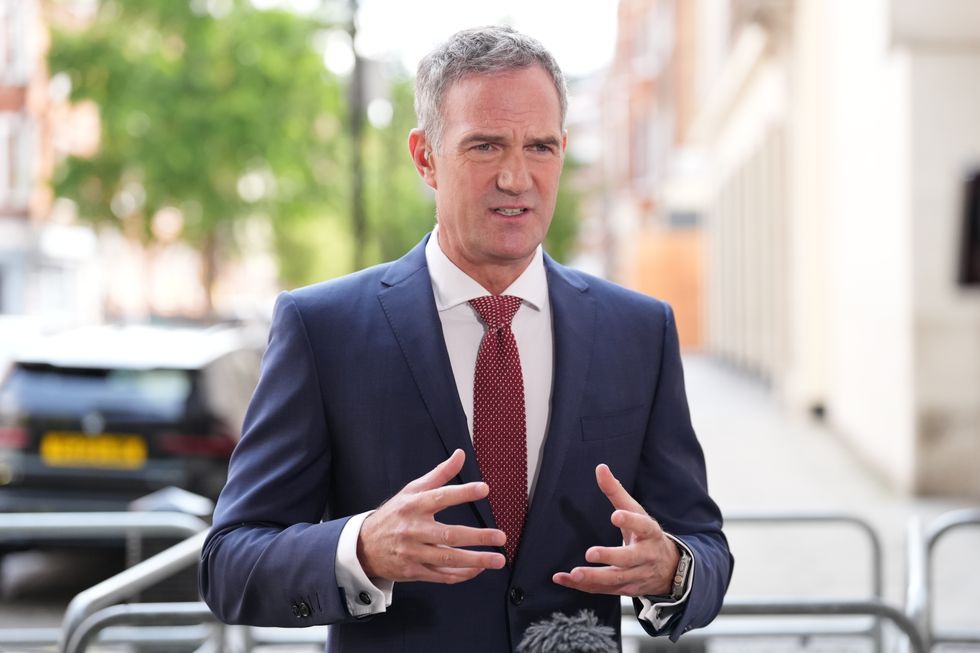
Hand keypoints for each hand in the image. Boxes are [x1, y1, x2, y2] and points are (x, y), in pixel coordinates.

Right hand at [357, 449, 506, 583]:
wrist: (364, 546)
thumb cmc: (394, 514)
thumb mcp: (412, 490)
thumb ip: (439, 474)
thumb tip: (461, 454)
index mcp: (413, 506)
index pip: (440, 496)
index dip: (462, 492)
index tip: (484, 489)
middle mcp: (413, 530)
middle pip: (448, 534)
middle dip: (477, 537)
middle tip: (501, 536)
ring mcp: (413, 553)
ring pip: (448, 559)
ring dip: (475, 560)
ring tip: (498, 559)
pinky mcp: (414, 572)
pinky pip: (442, 576)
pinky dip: (462, 574)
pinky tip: (479, 568)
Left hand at [552, 464, 678, 596]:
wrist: (669, 568)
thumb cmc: (646, 534)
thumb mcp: (636, 511)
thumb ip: (616, 491)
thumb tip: (600, 467)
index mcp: (649, 533)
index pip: (642, 525)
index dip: (630, 520)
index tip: (615, 515)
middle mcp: (645, 556)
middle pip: (629, 558)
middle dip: (610, 556)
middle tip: (590, 553)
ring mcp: (637, 575)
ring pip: (616, 579)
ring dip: (594, 578)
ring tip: (575, 573)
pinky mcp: (626, 589)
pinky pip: (604, 589)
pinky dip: (584, 586)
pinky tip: (564, 578)